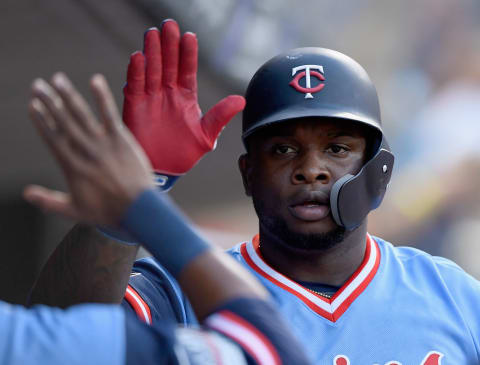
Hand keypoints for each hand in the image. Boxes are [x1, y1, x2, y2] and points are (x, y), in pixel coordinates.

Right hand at [24, 73, 153, 225]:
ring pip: (81, 114)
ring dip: (68, 95)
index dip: (41, 120)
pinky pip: (109, 114)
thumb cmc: (107, 212)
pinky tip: (95, 80)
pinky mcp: (120, 139)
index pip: (51, 137)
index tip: (32, 105)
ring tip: (57, 79)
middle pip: (63, 121)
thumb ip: (49, 201)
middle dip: (49, 101)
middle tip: (37, 85)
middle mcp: (84, 150)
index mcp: (71, 165)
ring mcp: (102, 143)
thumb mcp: (73, 210)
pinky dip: (102, 97)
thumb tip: (26, 193)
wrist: (137, 209)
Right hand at [123, 20, 244, 177]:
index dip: (188, 54)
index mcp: (186, 98)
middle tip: (169, 25)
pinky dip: (136, 72)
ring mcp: (151, 99)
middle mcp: (168, 94)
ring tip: (153, 34)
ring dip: (152, 53)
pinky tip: (138, 57)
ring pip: (151, 70)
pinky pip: (135, 86)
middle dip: (168, 46)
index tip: (189, 36)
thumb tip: (241, 100)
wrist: (163, 171)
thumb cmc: (185, 154)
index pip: (187, 71)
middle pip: (168, 65)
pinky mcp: (135, 107)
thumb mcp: (206, 136)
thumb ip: (220, 117)